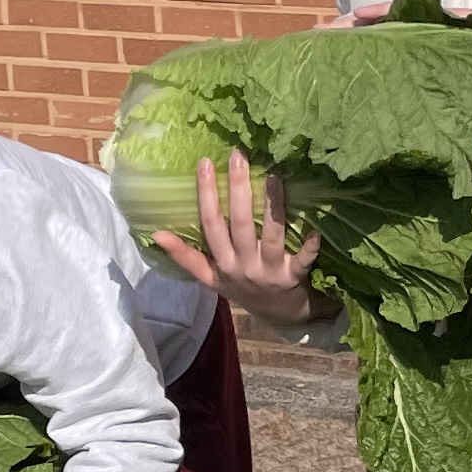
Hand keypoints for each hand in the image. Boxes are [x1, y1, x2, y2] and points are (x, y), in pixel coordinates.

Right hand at [150, 151, 325, 332]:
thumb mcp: (210, 277)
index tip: (205, 163)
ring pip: (271, 237)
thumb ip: (185, 256)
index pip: (210, 224)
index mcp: (222, 262)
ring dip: (273, 208)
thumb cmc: (242, 288)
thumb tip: (155, 234)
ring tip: (274, 177)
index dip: (206, 194)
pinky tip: (315, 230)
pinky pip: (302, 262)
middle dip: (237, 189)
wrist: (277, 315)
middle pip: (239, 224)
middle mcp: (243, 266)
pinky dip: (309, 248)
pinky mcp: (293, 277)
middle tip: (238, 156)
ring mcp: (269, 272)